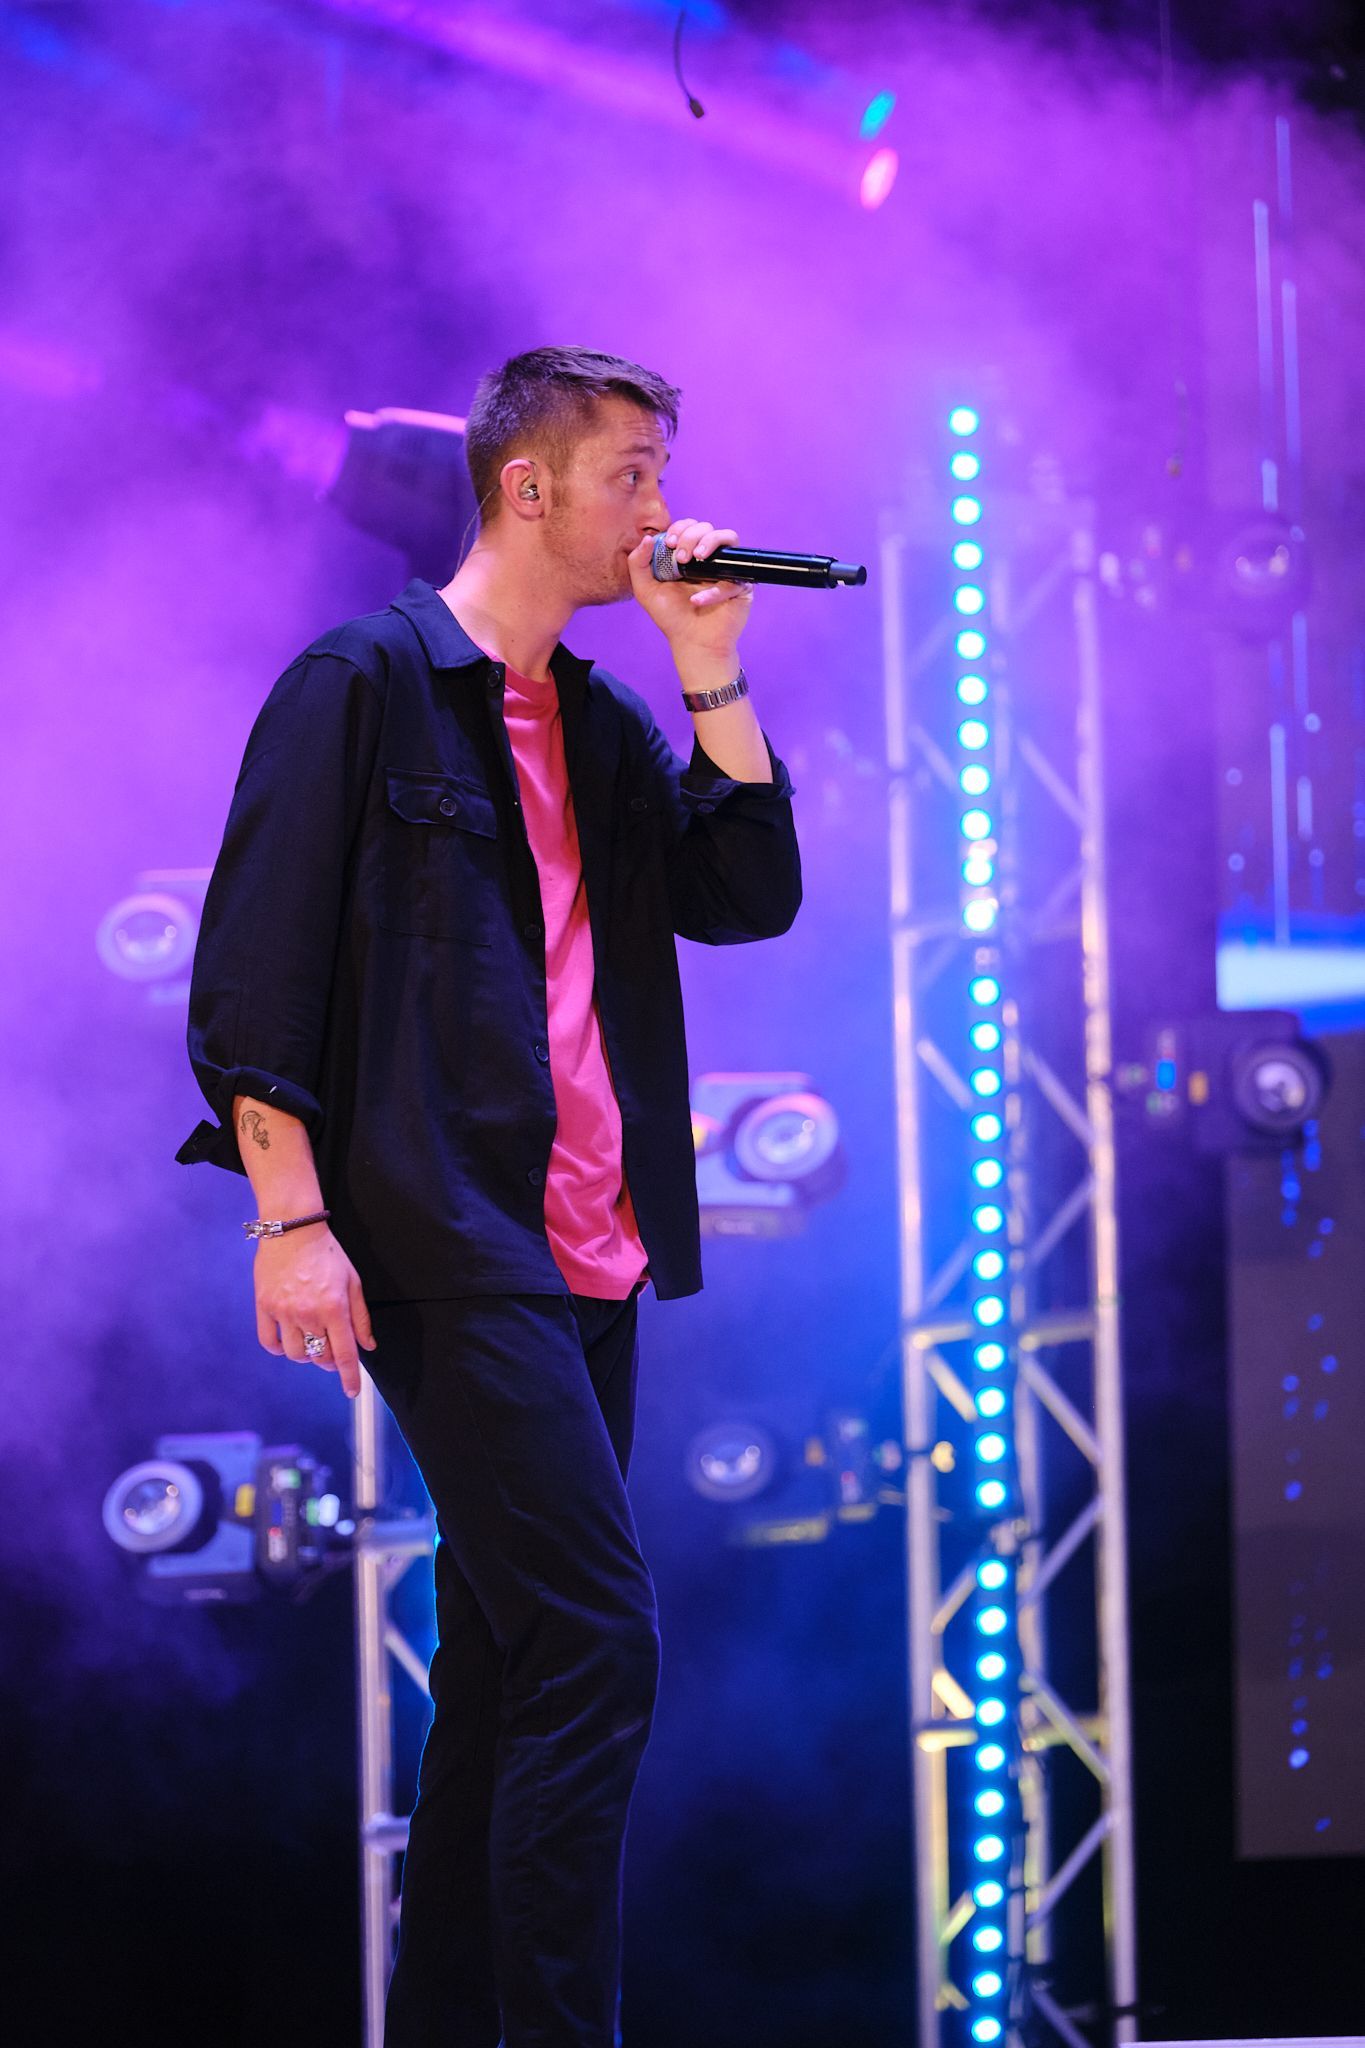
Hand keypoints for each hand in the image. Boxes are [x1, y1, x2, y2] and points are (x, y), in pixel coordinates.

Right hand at [253, 1226, 375, 1399]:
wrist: (293, 1230)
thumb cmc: (327, 1254)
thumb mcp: (353, 1282)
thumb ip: (361, 1317)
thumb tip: (367, 1345)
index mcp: (335, 1308)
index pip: (344, 1354)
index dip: (349, 1377)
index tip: (352, 1391)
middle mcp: (308, 1313)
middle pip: (319, 1356)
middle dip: (329, 1360)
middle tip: (332, 1350)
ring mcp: (283, 1311)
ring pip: (295, 1354)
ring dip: (306, 1355)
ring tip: (312, 1341)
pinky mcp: (264, 1306)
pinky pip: (269, 1342)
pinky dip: (279, 1349)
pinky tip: (288, 1342)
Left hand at [628, 518, 753, 661]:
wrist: (692, 643)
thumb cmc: (672, 617)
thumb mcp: (646, 590)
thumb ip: (638, 563)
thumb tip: (648, 537)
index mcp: (688, 554)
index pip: (689, 527)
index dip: (681, 528)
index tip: (671, 543)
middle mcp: (709, 558)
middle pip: (707, 528)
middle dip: (692, 536)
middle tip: (682, 558)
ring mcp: (727, 569)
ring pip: (729, 538)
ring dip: (711, 541)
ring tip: (697, 558)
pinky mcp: (742, 585)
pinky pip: (735, 576)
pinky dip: (715, 589)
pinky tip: (697, 601)